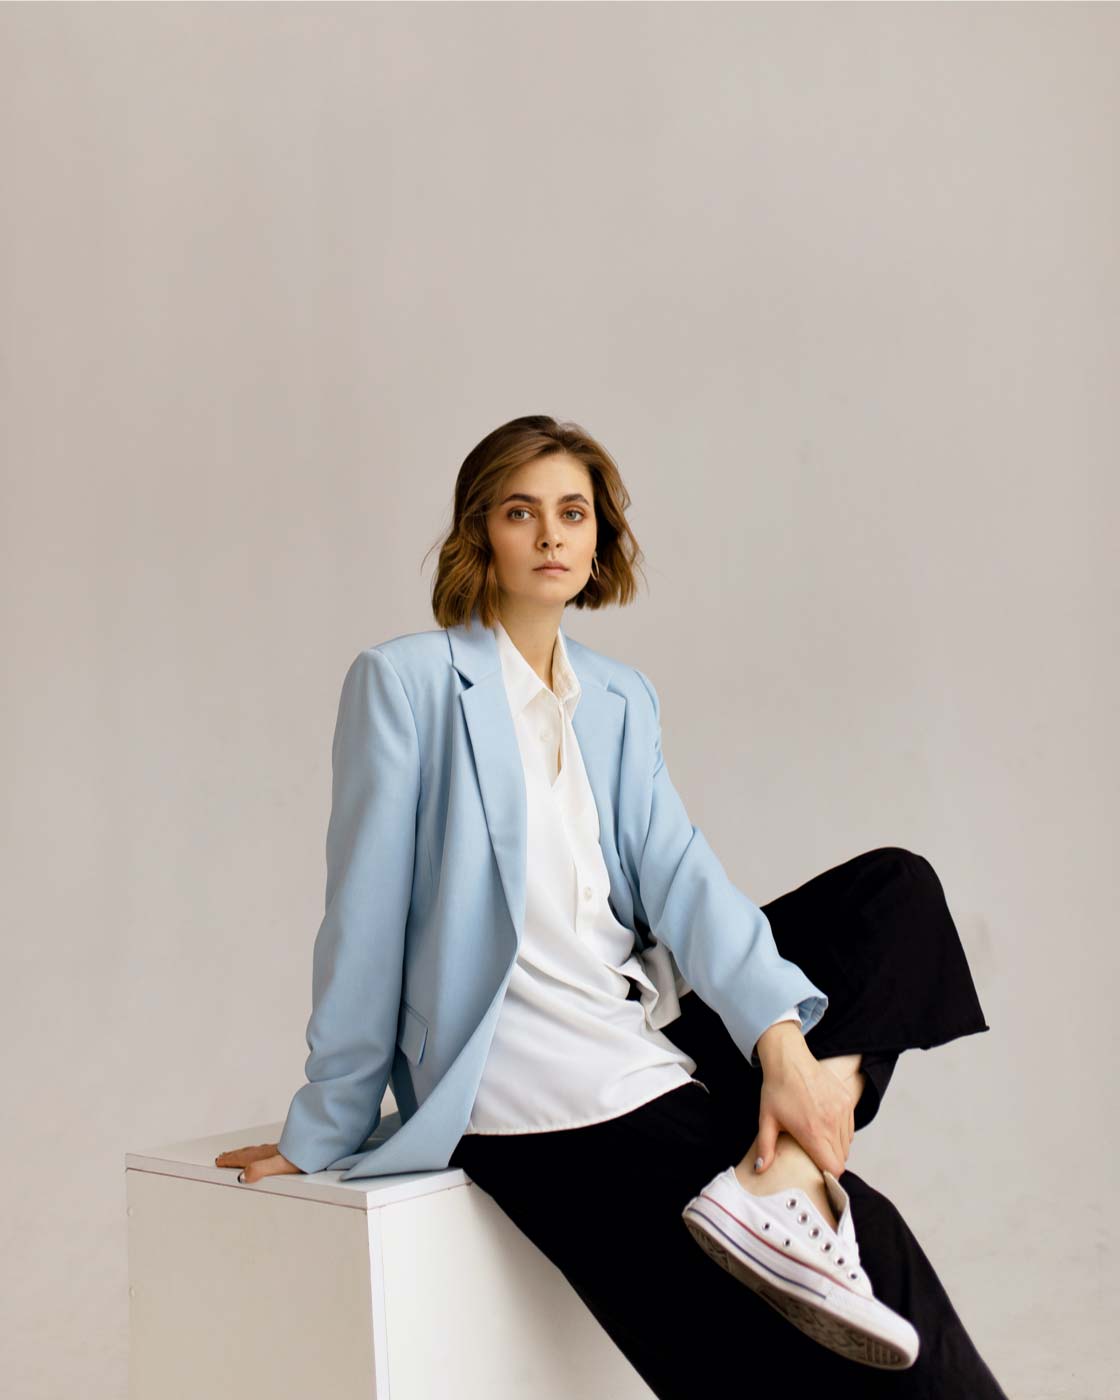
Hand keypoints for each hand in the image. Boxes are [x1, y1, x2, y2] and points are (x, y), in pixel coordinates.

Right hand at [214, 1142, 303, 1183]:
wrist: (323, 1146)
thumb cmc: (305, 1157)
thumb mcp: (280, 1166)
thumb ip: (261, 1170)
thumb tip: (243, 1176)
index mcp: (266, 1156)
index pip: (243, 1159)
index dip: (230, 1160)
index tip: (218, 1161)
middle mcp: (271, 1151)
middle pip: (248, 1154)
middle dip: (234, 1156)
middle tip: (222, 1157)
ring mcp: (280, 1150)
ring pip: (257, 1151)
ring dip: (245, 1154)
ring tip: (238, 1155)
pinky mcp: (288, 1150)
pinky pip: (267, 1151)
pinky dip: (258, 1153)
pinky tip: (264, 1153)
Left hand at [754, 1031, 855, 1178]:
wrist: (789, 1059)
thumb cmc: (776, 1089)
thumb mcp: (766, 1119)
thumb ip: (765, 1148)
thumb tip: (760, 1170)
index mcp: (813, 1132)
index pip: (834, 1168)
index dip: (827, 1175)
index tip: (818, 1172)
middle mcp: (832, 1123)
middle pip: (841, 1158)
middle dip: (830, 1161)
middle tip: (814, 1155)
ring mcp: (842, 1111)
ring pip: (847, 1143)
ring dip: (836, 1146)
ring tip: (818, 1138)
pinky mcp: (847, 1100)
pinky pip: (850, 1127)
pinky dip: (841, 1131)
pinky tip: (825, 1124)